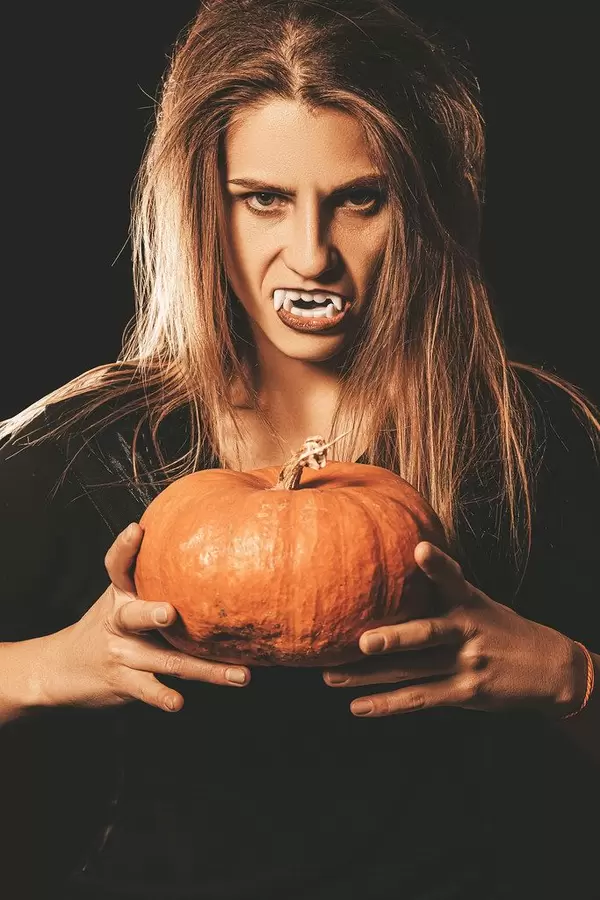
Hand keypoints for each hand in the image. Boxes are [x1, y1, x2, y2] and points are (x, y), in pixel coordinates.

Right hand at [35, 523, 250, 713]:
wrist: (59, 668)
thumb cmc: (108, 625)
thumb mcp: (120, 596)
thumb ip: (151, 577)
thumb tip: (206, 544)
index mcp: (120, 593)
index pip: (117, 566)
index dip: (124, 548)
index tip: (136, 529)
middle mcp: (117, 621)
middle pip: (134, 616)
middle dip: (151, 614)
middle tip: (170, 613)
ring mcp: (121, 653)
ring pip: (165, 660)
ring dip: (205, 669)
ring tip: (240, 675)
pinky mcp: (123, 681)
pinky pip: (147, 689)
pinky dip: (162, 696)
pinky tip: (178, 703)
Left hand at [323, 541, 580, 718]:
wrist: (549, 668)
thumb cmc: (500, 627)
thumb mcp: (479, 601)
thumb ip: (444, 587)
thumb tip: (406, 555)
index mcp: (469, 602)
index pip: (452, 578)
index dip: (437, 565)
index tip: (421, 550)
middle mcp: (468, 631)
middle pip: (428, 634)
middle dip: (395, 639)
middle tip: (362, 641)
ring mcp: (467, 663)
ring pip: (413, 671)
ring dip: (370, 677)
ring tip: (332, 677)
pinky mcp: (466, 692)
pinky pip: (421, 699)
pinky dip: (388, 704)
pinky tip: (359, 706)